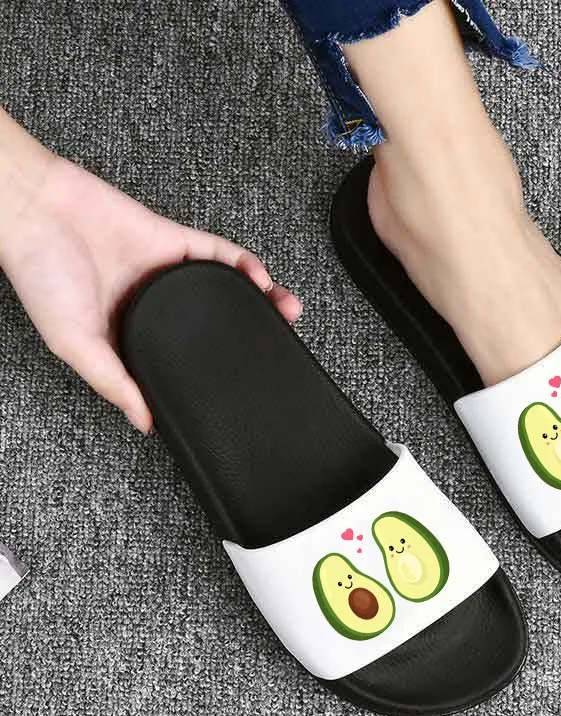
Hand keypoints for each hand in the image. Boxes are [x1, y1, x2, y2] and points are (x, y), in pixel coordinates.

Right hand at [0, 139, 301, 434]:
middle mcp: (157, 304)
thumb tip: (144, 422)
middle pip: (215, 322)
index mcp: (132, 332)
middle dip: (250, 332)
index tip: (242, 381)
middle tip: (281, 344)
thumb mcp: (74, 343)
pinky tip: (260, 277)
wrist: (35, 210)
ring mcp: (168, 272)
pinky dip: (242, 263)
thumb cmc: (41, 275)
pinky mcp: (174, 240)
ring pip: (225, 288)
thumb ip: (113, 381)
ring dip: (258, 298)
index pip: (183, 356)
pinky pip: (217, 252)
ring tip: (286, 312)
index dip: (213, 367)